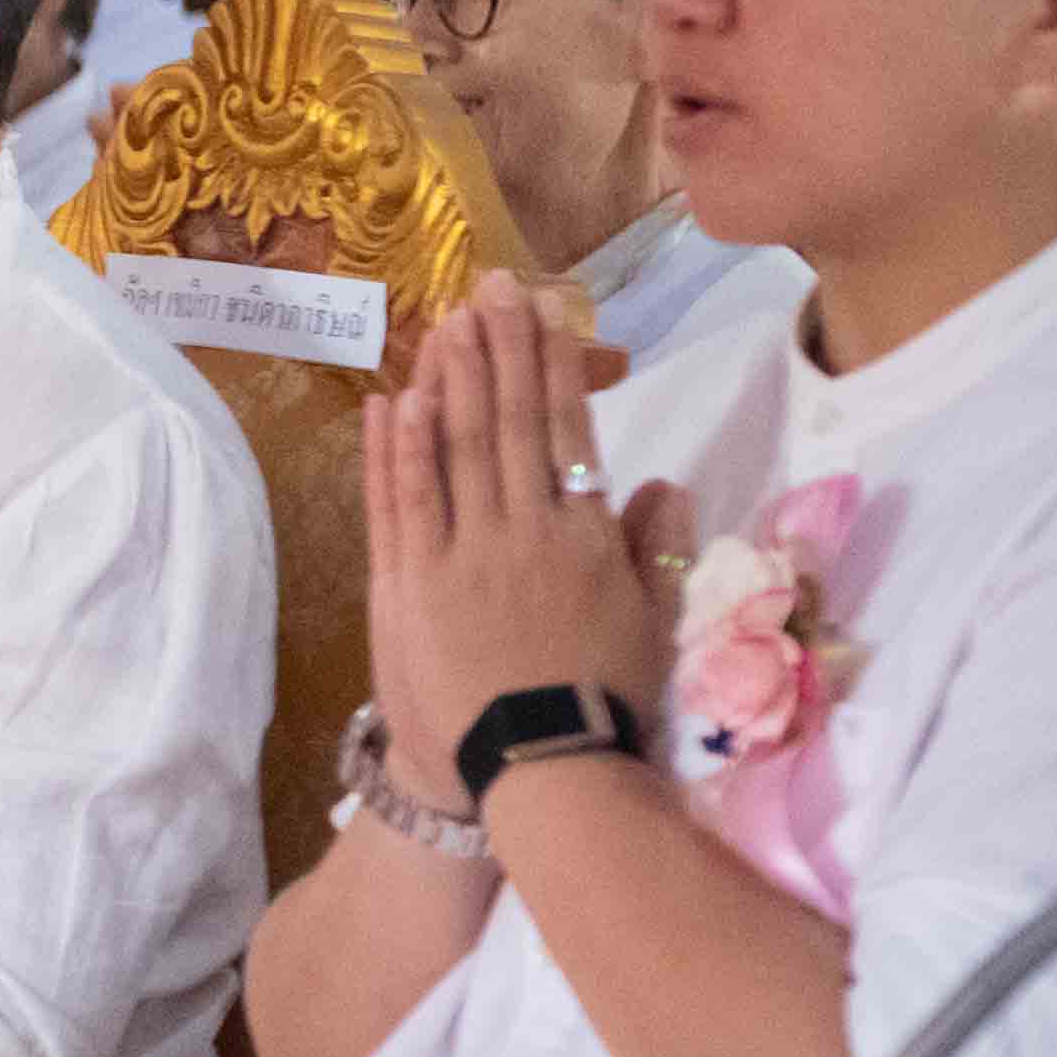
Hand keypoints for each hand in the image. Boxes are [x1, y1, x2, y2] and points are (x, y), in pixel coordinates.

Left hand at [363, 275, 677, 779]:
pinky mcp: (410, 585)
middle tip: (492, 287)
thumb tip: (661, 481)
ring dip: (451, 380)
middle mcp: (526, 533)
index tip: (547, 314)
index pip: (569, 434)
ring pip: (455, 450)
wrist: (540, 769)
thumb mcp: (650, 622)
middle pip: (508, 425)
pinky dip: (397, 449)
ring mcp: (464, 556)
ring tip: (449, 322)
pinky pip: (402, 503)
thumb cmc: (601, 701)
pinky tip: (395, 400)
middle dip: (501, 350)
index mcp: (588, 540)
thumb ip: (652, 547)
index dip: (554, 369)